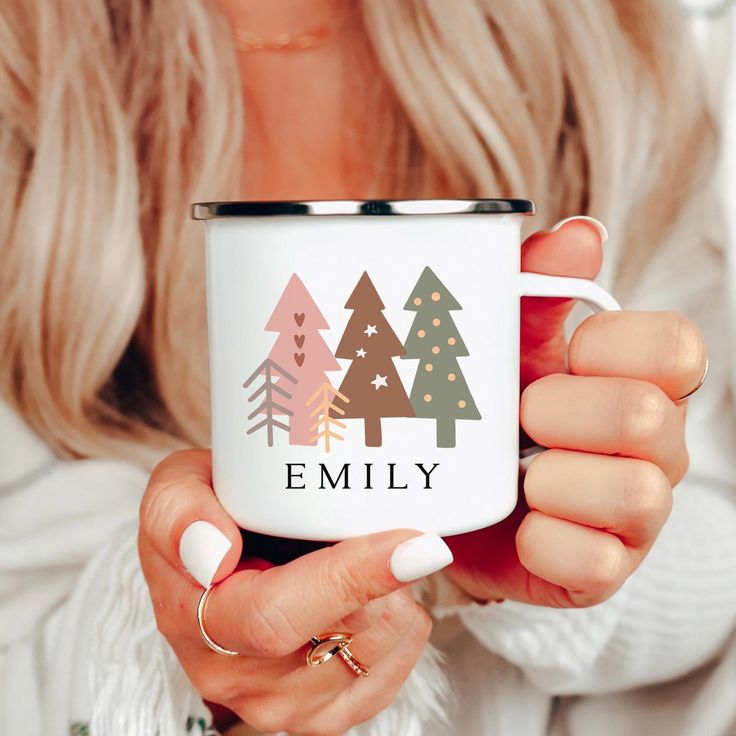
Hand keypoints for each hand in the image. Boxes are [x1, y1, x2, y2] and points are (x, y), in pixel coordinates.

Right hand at [138, 450, 451, 735]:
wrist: (218, 555)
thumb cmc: (207, 515)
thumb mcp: (176, 487)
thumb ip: (179, 512)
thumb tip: (214, 555)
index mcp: (192, 617)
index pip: (275, 615)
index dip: (350, 579)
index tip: (409, 544)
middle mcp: (232, 675)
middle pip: (339, 640)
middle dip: (386, 585)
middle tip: (399, 534)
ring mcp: (276, 703)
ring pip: (371, 658)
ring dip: (394, 601)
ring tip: (372, 560)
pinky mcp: (316, 716)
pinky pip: (386, 679)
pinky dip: (400, 632)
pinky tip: (378, 598)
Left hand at [443, 219, 706, 607]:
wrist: (469, 504)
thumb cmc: (498, 416)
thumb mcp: (511, 350)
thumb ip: (538, 294)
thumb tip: (579, 235)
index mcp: (642, 382)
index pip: (677, 346)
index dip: (611, 346)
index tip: (564, 355)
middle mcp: (656, 448)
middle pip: (648, 417)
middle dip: (564, 411)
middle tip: (522, 415)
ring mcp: (637, 516)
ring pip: (636, 492)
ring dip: (553, 477)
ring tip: (519, 472)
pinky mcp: (603, 571)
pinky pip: (591, 560)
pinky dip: (541, 538)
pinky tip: (519, 521)